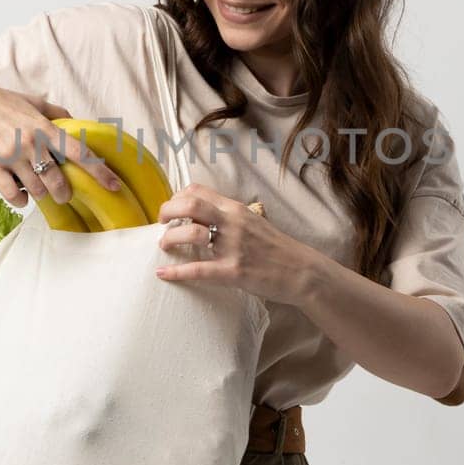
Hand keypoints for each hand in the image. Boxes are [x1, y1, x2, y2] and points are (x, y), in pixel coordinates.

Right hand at [0, 74, 122, 207]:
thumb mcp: (32, 101)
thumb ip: (56, 114)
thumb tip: (76, 124)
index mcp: (43, 127)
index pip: (79, 152)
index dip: (100, 172)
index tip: (114, 185)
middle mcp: (30, 143)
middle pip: (58, 181)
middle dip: (64, 192)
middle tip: (64, 193)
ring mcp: (9, 157)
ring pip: (37, 190)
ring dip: (42, 195)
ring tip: (39, 190)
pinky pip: (13, 195)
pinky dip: (21, 200)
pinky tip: (21, 195)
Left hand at [154, 184, 321, 306]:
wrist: (302, 271)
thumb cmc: (276, 249)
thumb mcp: (254, 223)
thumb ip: (230, 218)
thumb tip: (204, 217)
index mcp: (236, 209)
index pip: (198, 191)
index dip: (176, 197)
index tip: (171, 210)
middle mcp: (233, 223)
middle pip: (190, 204)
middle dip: (167, 211)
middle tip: (161, 223)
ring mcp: (233, 247)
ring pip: (191, 234)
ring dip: (170, 239)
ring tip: (165, 246)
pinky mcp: (234, 271)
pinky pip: (199, 269)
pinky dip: (176, 272)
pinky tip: (163, 273)